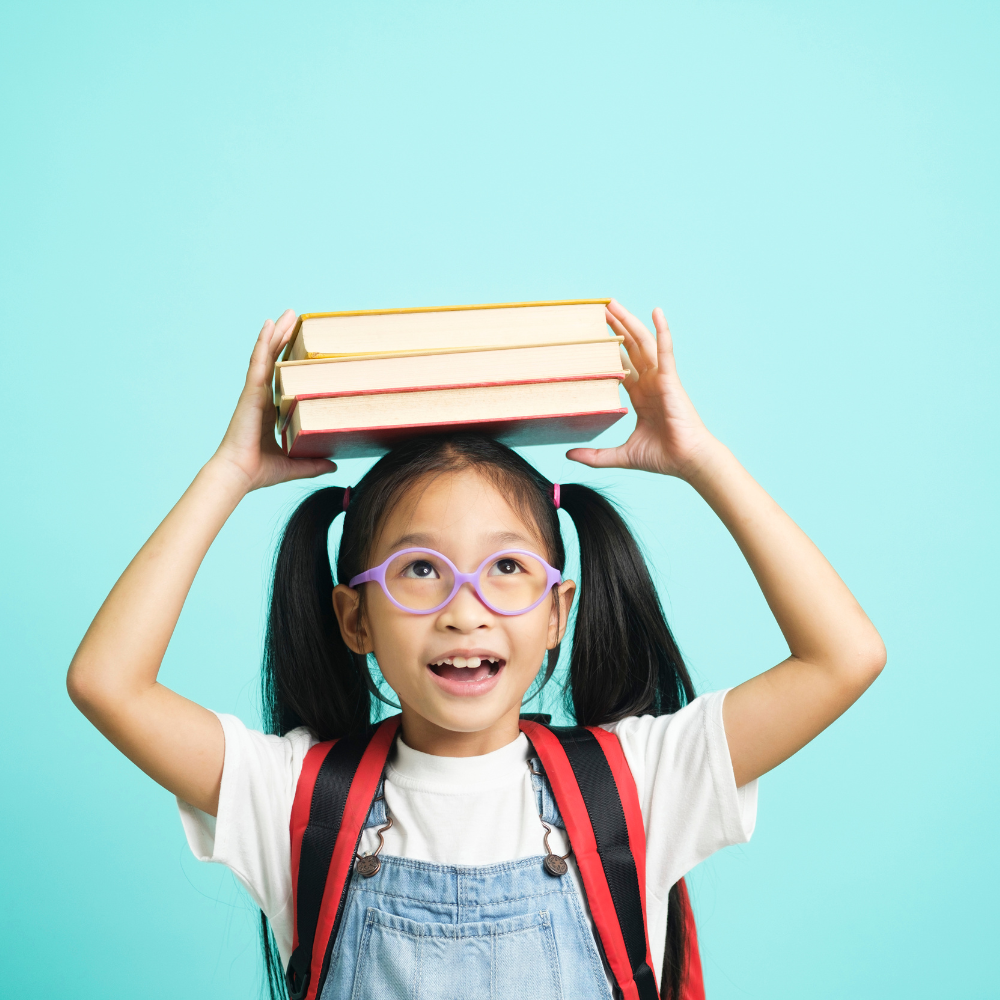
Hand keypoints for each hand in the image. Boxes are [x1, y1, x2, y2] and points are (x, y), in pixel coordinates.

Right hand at [212, 310, 335, 490]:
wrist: (238, 475)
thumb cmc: (259, 471)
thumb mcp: (295, 464)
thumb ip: (314, 464)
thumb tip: (335, 466)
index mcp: (269, 411)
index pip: (281, 378)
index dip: (288, 360)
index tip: (300, 345)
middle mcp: (261, 398)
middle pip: (274, 361)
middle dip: (283, 338)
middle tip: (293, 317)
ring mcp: (255, 393)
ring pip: (266, 356)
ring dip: (275, 334)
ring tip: (285, 314)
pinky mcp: (251, 393)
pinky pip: (258, 363)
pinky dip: (263, 343)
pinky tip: (269, 325)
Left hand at [567, 300, 715, 478]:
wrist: (687, 461)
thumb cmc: (662, 457)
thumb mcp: (621, 455)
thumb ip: (595, 456)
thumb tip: (568, 455)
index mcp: (641, 396)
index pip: (622, 366)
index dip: (609, 350)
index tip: (594, 336)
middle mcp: (650, 383)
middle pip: (630, 348)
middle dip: (617, 328)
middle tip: (601, 308)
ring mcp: (661, 379)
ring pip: (643, 344)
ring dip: (630, 322)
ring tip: (614, 304)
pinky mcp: (671, 380)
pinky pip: (665, 351)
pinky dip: (662, 330)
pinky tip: (656, 312)